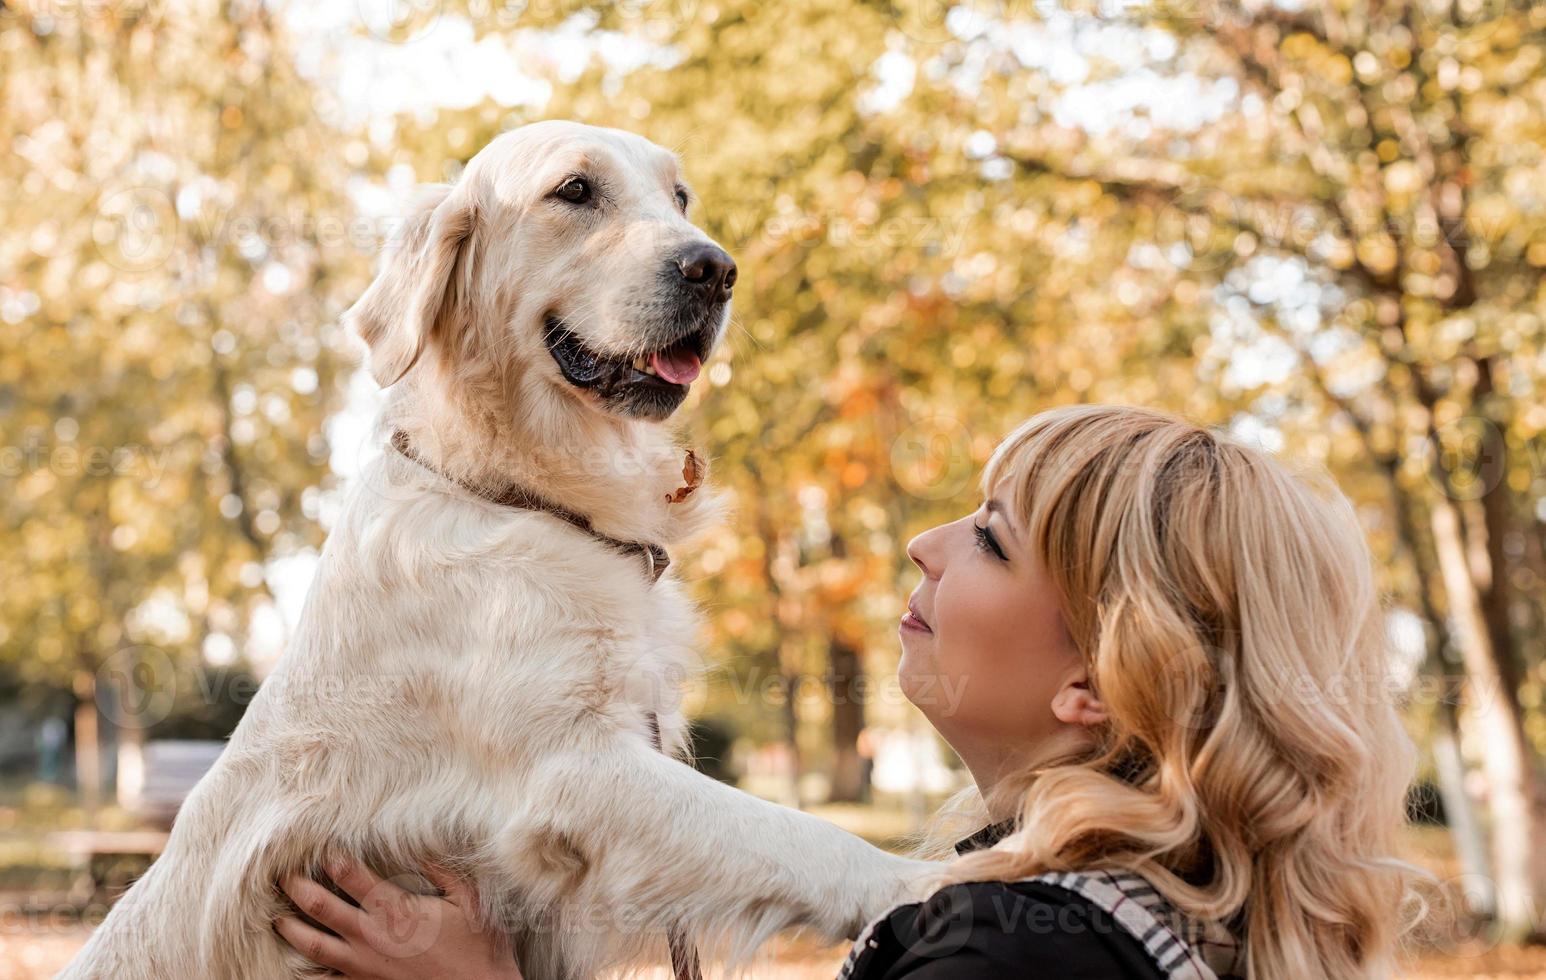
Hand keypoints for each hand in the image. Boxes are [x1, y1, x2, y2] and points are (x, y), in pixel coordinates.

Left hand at [275, 856, 521, 979]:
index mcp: (395, 909)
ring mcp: (363, 964)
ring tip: (276, 917)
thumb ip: (443, 871)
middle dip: (295, 887)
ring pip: (311, 944)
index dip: (332, 858)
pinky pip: (326, 979)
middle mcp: (371, 936)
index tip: (322, 846)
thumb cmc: (478, 947)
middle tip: (279, 875)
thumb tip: (421, 848)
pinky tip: (296, 964)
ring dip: (289, 927)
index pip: (351, 875)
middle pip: (320, 906)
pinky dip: (307, 971)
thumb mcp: (470, 900)